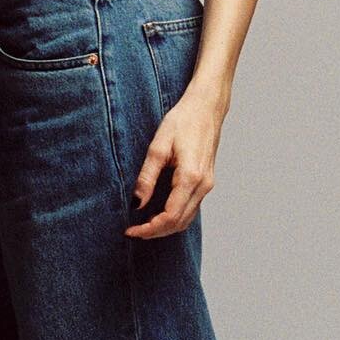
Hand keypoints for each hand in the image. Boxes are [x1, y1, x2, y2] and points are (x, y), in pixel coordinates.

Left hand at [124, 89, 223, 238]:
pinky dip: (175, 217)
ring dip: (165, 227)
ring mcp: (207, 185)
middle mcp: (203, 185)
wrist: (206, 107)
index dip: (150, 228)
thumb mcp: (158, 147)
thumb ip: (147, 177)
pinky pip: (191, 209)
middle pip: (179, 222)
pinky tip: (158, 214)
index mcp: (190, 177)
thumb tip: (137, 203)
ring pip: (187, 219)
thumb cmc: (183, 121)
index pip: (170, 216)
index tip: (131, 230)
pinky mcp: (206, 182)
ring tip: (143, 226)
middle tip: (133, 231)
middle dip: (155, 232)